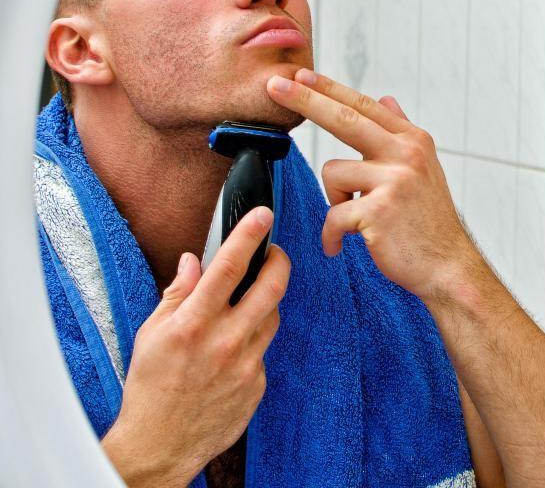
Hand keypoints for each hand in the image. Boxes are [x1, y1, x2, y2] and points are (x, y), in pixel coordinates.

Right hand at [101, 206, 289, 487]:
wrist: (160, 445)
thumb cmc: (150, 388)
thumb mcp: (150, 335)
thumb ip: (176, 295)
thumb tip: (192, 262)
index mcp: (193, 324)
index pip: (229, 267)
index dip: (249, 235)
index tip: (263, 214)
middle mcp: (225, 342)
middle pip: (271, 287)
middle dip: (279, 261)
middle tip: (274, 252)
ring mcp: (246, 364)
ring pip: (273, 316)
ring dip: (265, 302)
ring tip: (245, 303)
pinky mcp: (258, 384)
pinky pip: (264, 350)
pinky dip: (253, 340)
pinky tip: (233, 348)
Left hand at [266, 69, 485, 301]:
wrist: (448, 267)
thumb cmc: (429, 223)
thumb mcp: (423, 169)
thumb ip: (400, 132)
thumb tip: (386, 99)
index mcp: (413, 141)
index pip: (364, 106)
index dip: (330, 88)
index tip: (301, 75)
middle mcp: (406, 153)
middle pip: (344, 118)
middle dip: (305, 99)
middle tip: (273, 86)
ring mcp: (394, 180)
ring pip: (333, 173)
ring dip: (335, 201)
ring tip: (353, 222)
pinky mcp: (379, 210)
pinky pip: (333, 214)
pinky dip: (332, 235)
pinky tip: (341, 246)